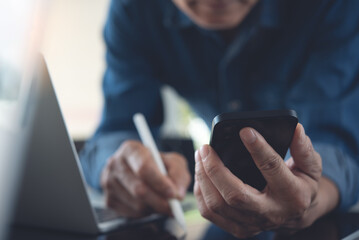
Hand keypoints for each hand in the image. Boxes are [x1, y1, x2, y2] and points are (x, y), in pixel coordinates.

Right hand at [101, 140, 190, 217]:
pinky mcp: (109, 199)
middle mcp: (115, 164)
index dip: (160, 183)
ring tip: (163, 203)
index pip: (143, 168)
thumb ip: (178, 174)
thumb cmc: (157, 164)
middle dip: (160, 201)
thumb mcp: (172, 161)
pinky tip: (151, 204)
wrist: (136, 169)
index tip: (173, 193)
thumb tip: (177, 194)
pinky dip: (146, 213)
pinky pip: (131, 213)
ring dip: (155, 208)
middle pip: (139, 189)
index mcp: (130, 149)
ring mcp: (109, 182)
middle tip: (174, 207)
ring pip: (137, 204)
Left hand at [194, 124, 338, 237]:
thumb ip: (303, 149)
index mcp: (292, 195)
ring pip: (217, 204)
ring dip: (203, 178)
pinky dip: (201, 192)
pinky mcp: (237, 228)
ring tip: (200, 156)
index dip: (258, 149)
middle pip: (234, 195)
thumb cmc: (301, 185)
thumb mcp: (310, 167)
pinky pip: (210, 212)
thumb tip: (296, 129)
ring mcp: (252, 224)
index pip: (272, 169)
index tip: (244, 131)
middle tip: (205, 148)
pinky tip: (201, 174)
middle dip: (214, 169)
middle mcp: (271, 213)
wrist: (297, 215)